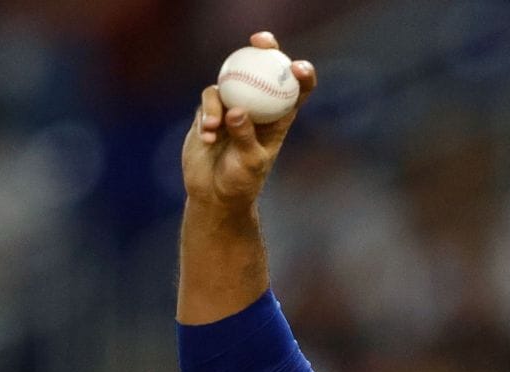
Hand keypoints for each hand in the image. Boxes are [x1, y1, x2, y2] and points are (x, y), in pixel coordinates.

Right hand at [180, 31, 315, 210]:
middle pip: (263, 71)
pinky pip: (208, 102)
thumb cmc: (241, 182)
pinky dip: (208, 116)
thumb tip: (237, 111)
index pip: (296, 91)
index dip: (302, 74)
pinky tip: (207, 136)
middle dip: (263, 50)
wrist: (215, 193)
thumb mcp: (250, 163)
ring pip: (229, 84)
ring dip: (221, 104)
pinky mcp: (210, 112)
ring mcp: (232, 106)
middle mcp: (257, 108)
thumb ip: (245, 137)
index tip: (298, 66)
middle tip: (259, 40)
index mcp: (279, 119)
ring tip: (215, 128)